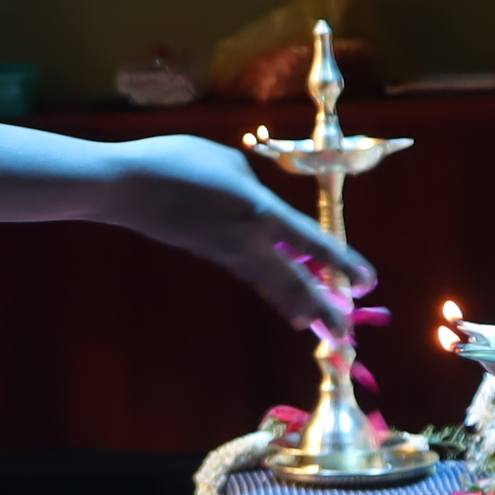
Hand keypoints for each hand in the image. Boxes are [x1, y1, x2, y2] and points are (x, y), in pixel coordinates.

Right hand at [105, 136, 374, 335]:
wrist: (126, 188)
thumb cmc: (177, 162)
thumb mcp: (228, 163)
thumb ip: (255, 188)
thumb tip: (263, 208)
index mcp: (259, 212)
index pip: (310, 242)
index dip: (341, 262)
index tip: (368, 280)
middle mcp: (248, 241)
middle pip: (294, 282)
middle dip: (322, 307)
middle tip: (347, 333)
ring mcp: (227, 252)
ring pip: (271, 285)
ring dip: (297, 305)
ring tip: (319, 325)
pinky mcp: (210, 254)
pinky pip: (251, 276)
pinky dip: (272, 291)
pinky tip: (281, 298)